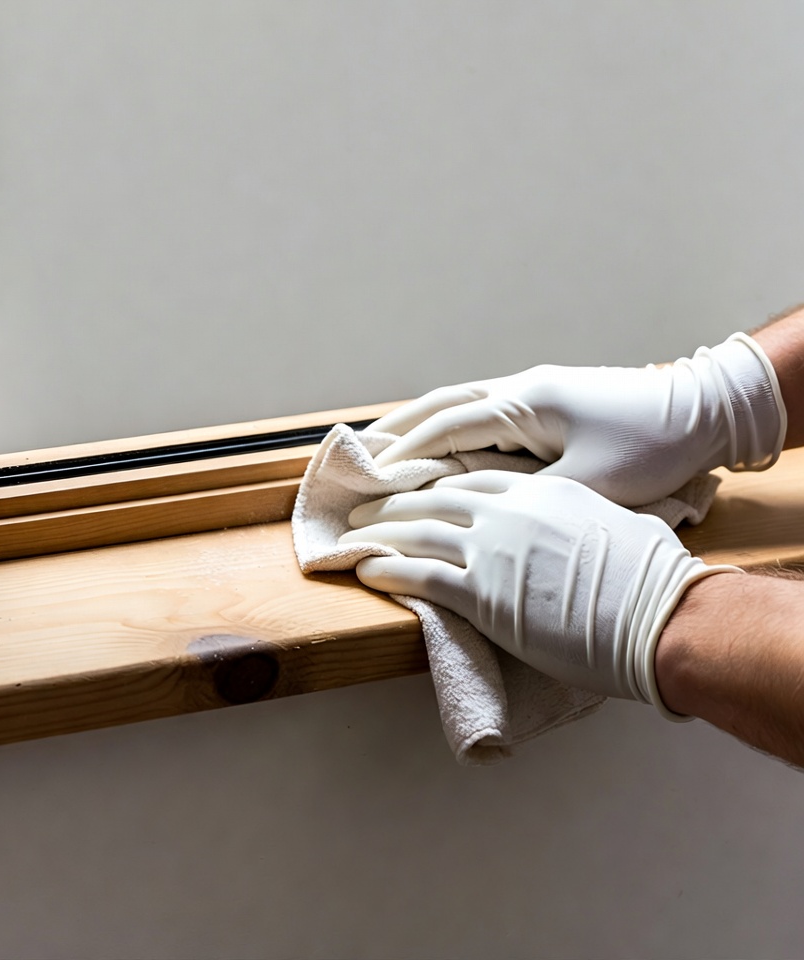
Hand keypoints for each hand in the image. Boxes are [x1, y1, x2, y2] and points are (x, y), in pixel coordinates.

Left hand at [339, 471, 733, 713]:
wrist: (664, 616)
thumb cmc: (652, 577)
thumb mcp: (614, 524)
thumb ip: (577, 517)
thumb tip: (575, 526)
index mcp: (539, 491)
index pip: (470, 478)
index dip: (433, 482)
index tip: (410, 486)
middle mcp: (508, 512)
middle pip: (433, 498)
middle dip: (393, 501)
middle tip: (364, 506)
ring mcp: (492, 550)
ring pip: (417, 532)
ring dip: (377, 533)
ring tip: (351, 534)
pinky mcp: (483, 595)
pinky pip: (419, 576)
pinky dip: (385, 571)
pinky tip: (363, 571)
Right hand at [371, 334, 784, 505]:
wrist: (703, 410)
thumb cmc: (649, 448)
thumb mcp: (588, 483)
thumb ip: (526, 496)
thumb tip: (474, 510)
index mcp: (523, 405)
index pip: (444, 429)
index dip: (403, 454)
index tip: (369, 478)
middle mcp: (519, 390)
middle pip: (440, 405)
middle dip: (397, 431)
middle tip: (358, 454)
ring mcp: (532, 390)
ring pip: (459, 402)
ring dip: (420, 423)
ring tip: (385, 445)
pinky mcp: (546, 400)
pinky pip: (482, 409)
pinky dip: (451, 425)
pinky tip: (442, 443)